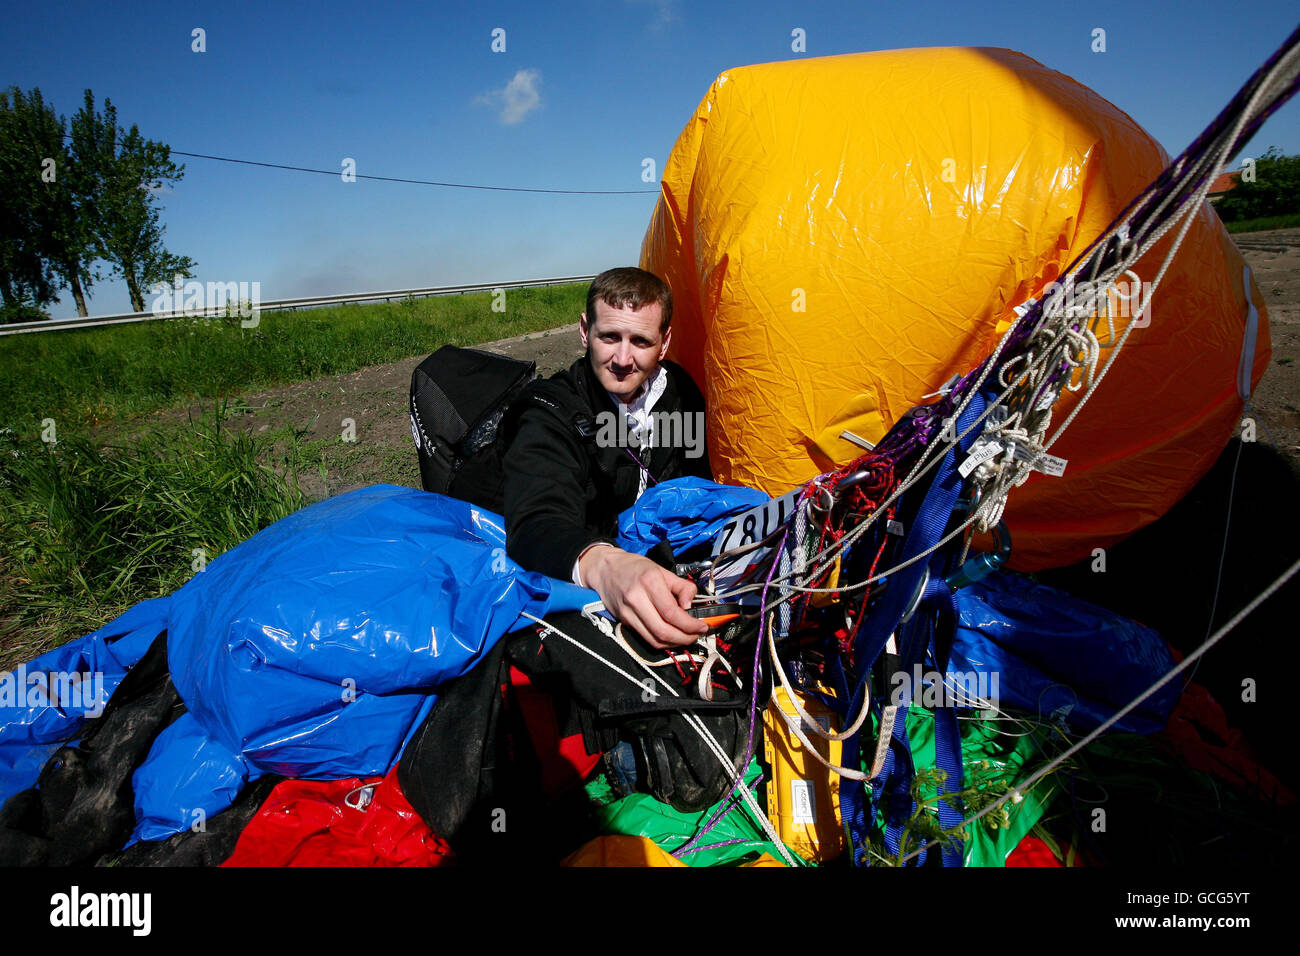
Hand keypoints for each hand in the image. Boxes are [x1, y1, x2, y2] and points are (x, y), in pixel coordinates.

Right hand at [580, 546, 708, 649]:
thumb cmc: (635, 567)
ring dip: (675, 643)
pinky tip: (672, 636)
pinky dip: (662, 641)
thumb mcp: (663, 570)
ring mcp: (628, 612)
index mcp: (649, 582)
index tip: (702, 626)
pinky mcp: (624, 621)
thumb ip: (682, 587)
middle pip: (663, 630)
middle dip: (685, 638)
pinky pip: (646, 638)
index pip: (672, 612)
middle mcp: (636, 598)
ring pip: (655, 639)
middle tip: (697, 635)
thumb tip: (690, 606)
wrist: (605, 569)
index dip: (690, 624)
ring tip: (687, 637)